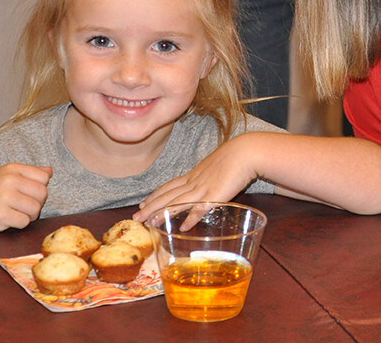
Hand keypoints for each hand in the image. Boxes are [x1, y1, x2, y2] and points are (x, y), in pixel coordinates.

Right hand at [0, 163, 50, 234]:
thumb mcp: (6, 178)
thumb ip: (29, 174)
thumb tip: (50, 170)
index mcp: (12, 169)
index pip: (44, 177)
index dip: (39, 188)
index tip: (27, 194)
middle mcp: (8, 180)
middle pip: (43, 193)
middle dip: (36, 204)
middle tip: (22, 207)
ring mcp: (4, 197)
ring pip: (35, 209)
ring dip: (28, 216)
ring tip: (14, 213)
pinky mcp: (0, 215)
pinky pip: (24, 222)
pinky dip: (19, 224)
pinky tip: (7, 220)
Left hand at [134, 135, 256, 220]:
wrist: (245, 152)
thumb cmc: (234, 157)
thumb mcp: (215, 166)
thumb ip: (207, 176)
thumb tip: (205, 184)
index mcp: (193, 175)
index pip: (169, 186)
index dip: (155, 195)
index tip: (143, 203)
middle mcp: (194, 182)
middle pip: (167, 195)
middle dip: (150, 207)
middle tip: (136, 218)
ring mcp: (203, 189)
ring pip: (178, 202)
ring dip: (162, 213)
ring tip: (149, 223)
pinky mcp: (215, 195)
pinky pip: (201, 208)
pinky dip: (192, 218)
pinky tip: (184, 227)